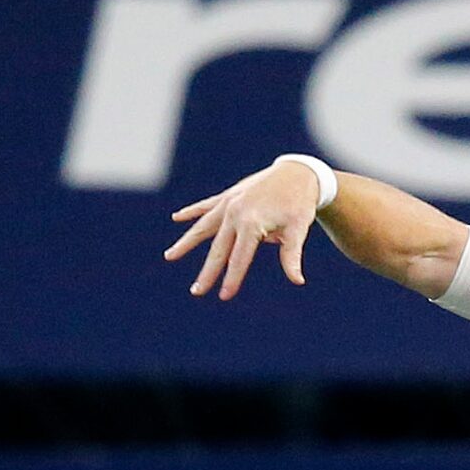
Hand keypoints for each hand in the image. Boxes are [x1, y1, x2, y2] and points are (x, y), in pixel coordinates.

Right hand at [165, 159, 320, 300]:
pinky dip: (192, 212)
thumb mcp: (298, 230)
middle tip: (196, 292)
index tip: (224, 297)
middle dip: (208, 272)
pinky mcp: (229, 195)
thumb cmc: (300, 204)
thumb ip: (291, 256)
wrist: (298, 172)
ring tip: (169, 256)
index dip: (232, 278)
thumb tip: (297, 281)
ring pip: (203, 226)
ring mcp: (229, 203)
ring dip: (187, 242)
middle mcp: (235, 213)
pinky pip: (206, 206)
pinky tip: (176, 218)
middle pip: (218, 249)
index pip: (239, 258)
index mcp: (252, 223)